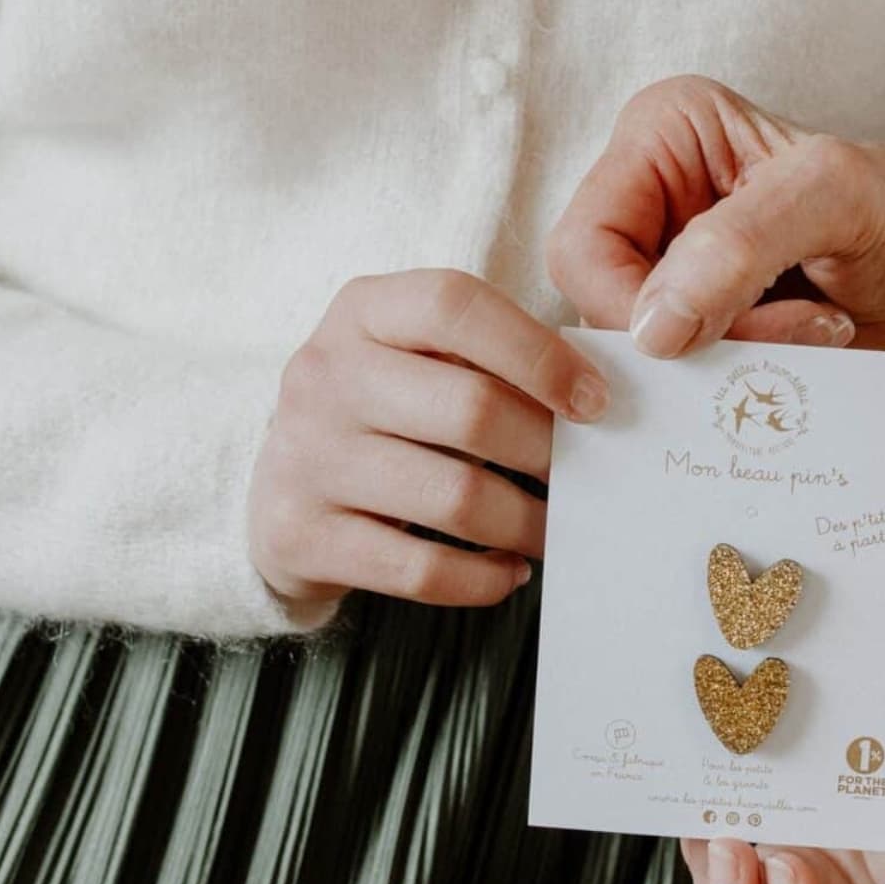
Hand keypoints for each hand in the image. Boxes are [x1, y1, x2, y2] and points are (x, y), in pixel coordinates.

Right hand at [250, 268, 608, 611]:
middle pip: (471, 409)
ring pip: (456, 497)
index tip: (596, 402)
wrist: (280, 495)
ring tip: (554, 531)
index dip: (538, 352)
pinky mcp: (300, 535)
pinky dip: (483, 578)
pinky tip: (508, 570)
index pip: (456, 305)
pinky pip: (421, 570)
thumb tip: (604, 400)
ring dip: (527, 523)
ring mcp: (305, 456)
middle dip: (547, 452)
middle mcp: (325, 374)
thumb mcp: (420, 359)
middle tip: (587, 477)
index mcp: (363, 312)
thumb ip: (496, 359)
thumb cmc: (387, 416)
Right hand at [549, 74, 884, 358]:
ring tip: (815, 332)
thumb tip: (653, 332)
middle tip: (791, 329)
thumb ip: (734, 249)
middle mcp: (656, 205)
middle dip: (694, 340)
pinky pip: (687, 388)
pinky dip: (743, 388)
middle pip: (605, 311)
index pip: (581, 247)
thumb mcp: (830, 198)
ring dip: (730, 366)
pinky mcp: (713, 334)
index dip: (630, 308)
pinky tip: (809, 354)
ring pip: (647, 360)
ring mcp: (681, 276)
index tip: (713, 334)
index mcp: (662, 138)